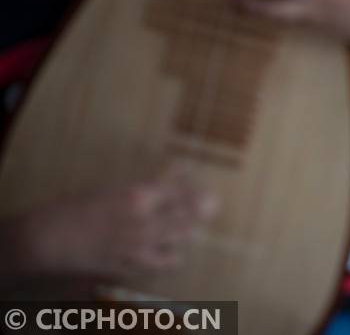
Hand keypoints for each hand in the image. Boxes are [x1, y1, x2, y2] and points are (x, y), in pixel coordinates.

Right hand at [17, 169, 216, 280]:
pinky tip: (171, 247)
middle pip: (188, 215)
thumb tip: (179, 172)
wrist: (49, 240)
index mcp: (138, 196)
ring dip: (189, 229)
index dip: (192, 187)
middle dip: (203, 207)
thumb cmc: (77, 207)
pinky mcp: (133, 265)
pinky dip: (172, 253)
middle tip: (212, 202)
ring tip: (192, 223)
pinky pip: (164, 261)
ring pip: (181, 239)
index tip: (200, 182)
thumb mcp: (114, 187)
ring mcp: (139, 246)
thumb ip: (148, 185)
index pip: (180, 190)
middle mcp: (144, 222)